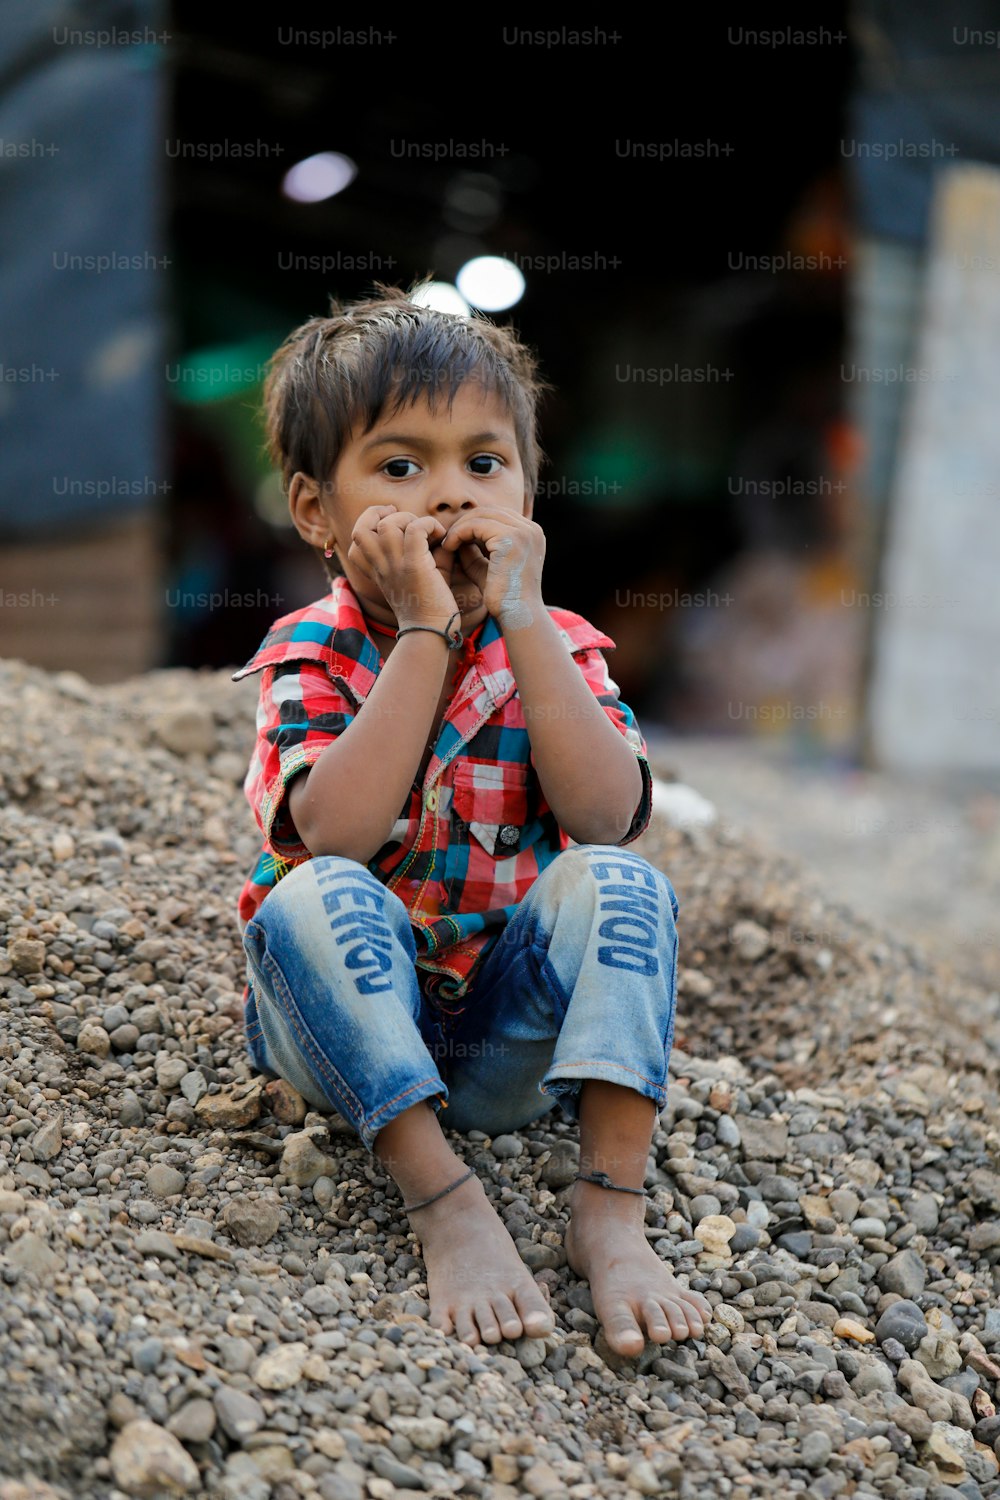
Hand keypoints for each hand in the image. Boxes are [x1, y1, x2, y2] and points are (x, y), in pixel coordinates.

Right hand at [348, 506, 459, 629]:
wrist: (433, 631)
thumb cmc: (430, 605)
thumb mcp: (419, 575)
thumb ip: (426, 550)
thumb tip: (441, 530)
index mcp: (378, 570)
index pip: (355, 541)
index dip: (368, 523)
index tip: (392, 522)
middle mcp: (382, 566)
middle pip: (360, 528)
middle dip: (382, 514)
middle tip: (408, 521)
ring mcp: (395, 566)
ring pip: (387, 524)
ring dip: (408, 518)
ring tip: (426, 531)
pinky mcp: (415, 566)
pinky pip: (415, 529)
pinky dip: (428, 524)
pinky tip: (440, 535)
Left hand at [441, 508, 544, 630]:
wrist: (517, 616)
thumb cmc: (503, 599)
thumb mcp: (487, 568)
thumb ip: (474, 551)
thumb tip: (457, 535)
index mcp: (531, 534)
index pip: (497, 516)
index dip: (473, 524)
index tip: (456, 539)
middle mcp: (532, 529)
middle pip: (490, 511)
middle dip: (465, 522)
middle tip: (447, 539)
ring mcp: (524, 532)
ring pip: (481, 515)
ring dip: (460, 527)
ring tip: (447, 544)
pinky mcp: (511, 538)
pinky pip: (476, 525)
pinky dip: (459, 533)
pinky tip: (449, 546)